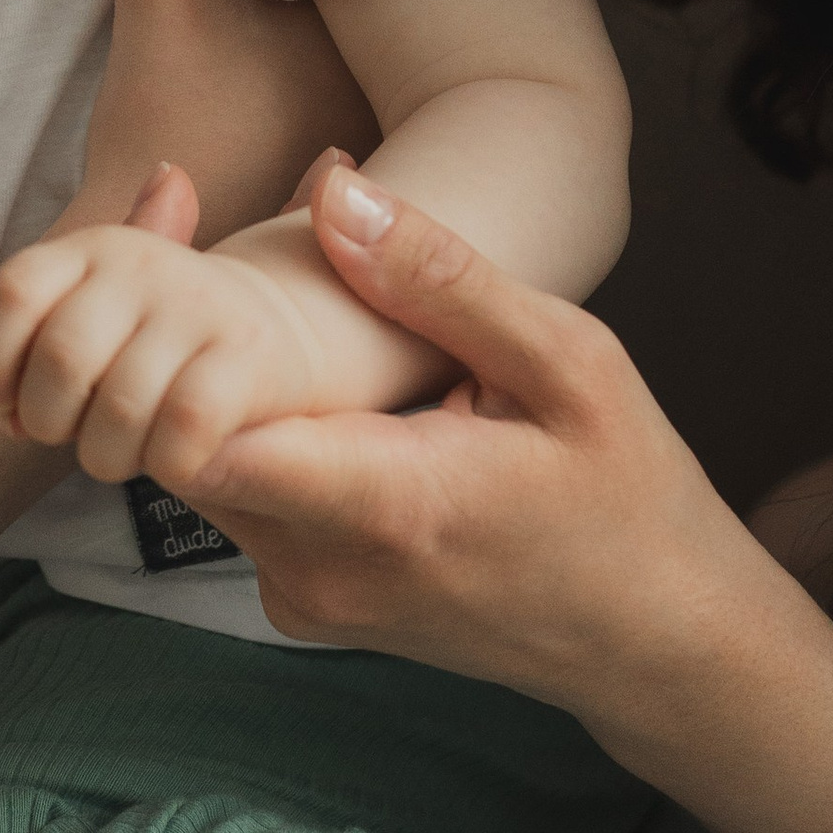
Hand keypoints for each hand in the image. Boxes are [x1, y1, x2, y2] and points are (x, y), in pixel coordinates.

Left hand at [0, 194, 345, 484]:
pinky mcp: (249, 356)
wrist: (271, 334)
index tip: (6, 408)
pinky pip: (182, 431)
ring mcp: (200, 305)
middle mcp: (143, 263)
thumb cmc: (145, 348)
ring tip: (120, 450)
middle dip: (48, 422)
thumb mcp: (76, 329)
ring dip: (106, 457)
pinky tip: (171, 462)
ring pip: (119, 408)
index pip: (12, 294)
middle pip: (60, 358)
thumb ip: (10, 359)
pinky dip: (164, 467)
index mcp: (91, 247)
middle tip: (70, 434)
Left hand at [186, 158, 761, 750]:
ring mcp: (306, 601)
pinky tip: (310, 378)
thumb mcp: (568, 362)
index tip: (197, 258)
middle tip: (217, 243)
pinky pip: (239, 500)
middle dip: (188, 341)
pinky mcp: (303, 606)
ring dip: (219, 383)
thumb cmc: (628, 496)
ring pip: (201, 467)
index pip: (203, 433)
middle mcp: (322, 571)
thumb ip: (441, 280)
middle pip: (182, 440)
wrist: (654, 643)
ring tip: (274, 302)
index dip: (177, 336)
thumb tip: (331, 188)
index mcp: (386, 506)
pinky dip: (252, 431)